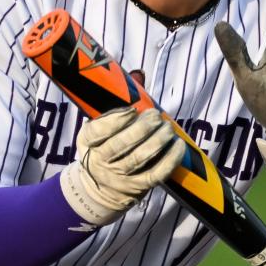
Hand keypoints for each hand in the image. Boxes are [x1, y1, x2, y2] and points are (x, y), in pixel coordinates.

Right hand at [60, 107, 185, 225]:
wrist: (102, 189)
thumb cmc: (104, 149)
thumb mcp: (99, 130)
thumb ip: (118, 105)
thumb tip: (139, 76)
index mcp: (87, 143)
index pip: (97, 132)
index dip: (115, 120)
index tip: (132, 110)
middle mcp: (100, 162)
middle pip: (120, 145)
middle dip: (142, 128)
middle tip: (155, 116)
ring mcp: (119, 177)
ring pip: (139, 158)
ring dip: (157, 140)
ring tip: (167, 127)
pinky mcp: (138, 187)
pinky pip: (156, 174)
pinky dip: (170, 160)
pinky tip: (178, 145)